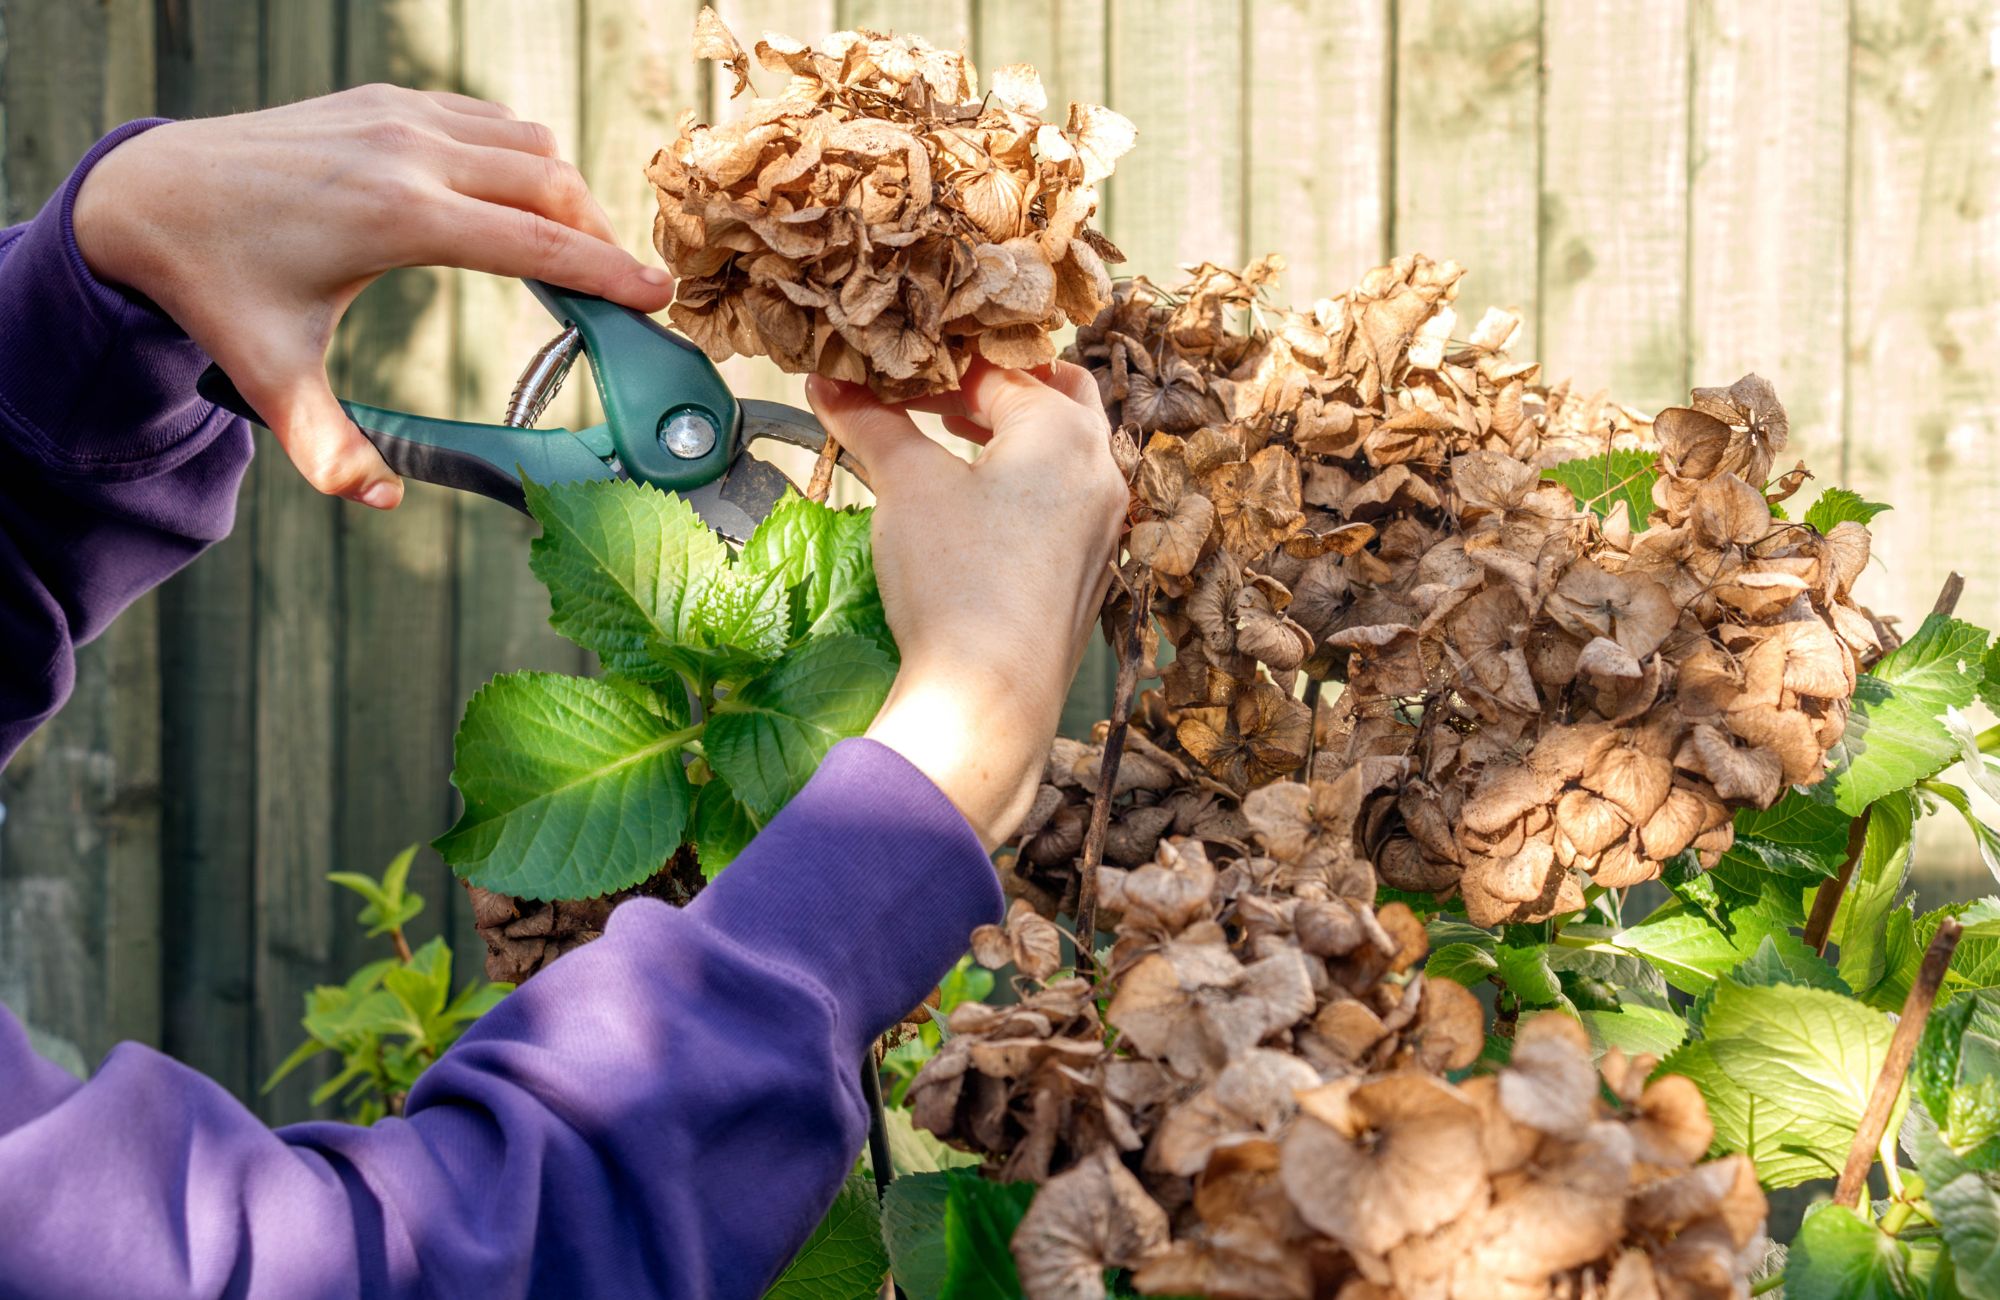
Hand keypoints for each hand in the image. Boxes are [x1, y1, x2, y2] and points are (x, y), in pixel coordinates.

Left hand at [72, 84, 673, 507]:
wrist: (148, 194)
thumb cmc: (214, 285)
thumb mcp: (270, 376)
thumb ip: (329, 447)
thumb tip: (381, 499)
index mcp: (399, 216)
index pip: (537, 243)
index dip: (609, 272)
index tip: (657, 296)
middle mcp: (410, 152)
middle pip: (552, 185)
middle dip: (600, 237)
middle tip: (621, 291)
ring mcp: (400, 116)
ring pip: (529, 144)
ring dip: (565, 196)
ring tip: (576, 253)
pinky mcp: (388, 100)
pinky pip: (489, 121)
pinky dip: (522, 161)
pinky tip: (519, 205)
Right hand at [806, 361, 1127, 849]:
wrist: (990, 695)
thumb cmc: (956, 577)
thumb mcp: (907, 484)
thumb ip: (870, 423)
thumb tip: (826, 382)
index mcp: (1064, 430)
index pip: (997, 372)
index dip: (938, 367)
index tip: (892, 371)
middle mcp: (1099, 468)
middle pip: (1056, 394)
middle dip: (996, 386)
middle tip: (938, 390)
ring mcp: (1103, 522)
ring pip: (1065, 448)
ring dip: (1012, 432)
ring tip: (952, 434)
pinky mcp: (1090, 567)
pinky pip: (1065, 497)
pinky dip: (1026, 480)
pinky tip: (979, 502)